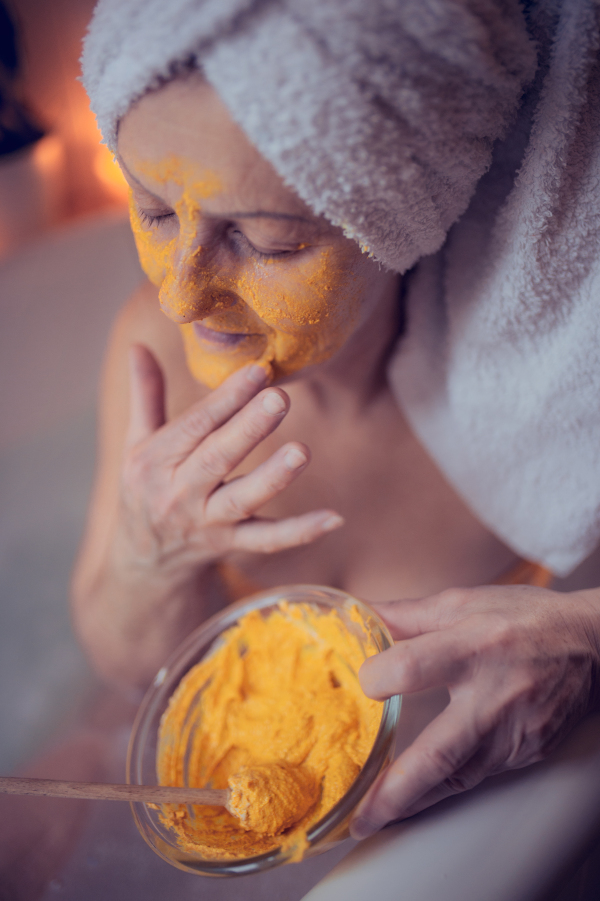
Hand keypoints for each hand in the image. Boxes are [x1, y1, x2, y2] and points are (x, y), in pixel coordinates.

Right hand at [116, 344, 342, 578]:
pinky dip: (300, 532)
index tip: (257, 370)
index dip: (226, 398)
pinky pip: (267, 540)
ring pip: (242, 500)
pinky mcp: (231, 546)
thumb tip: (138, 346)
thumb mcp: (137, 442)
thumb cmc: (146, 487)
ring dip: (273, 477)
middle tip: (279, 398)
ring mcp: (207, 522)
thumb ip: (145, 394)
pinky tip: (334, 517)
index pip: (194, 425)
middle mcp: (179, 493)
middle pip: (217, 459)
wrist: (143, 561)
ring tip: (302, 451)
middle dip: (248, 429)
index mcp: (155, 461)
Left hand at [350, 584, 599, 838]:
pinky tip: (415, 796)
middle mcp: (494, 695)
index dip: (379, 677)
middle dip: (395, 790)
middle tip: (359, 816)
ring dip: (413, 800)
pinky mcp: (527, 753)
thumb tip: (359, 614)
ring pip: (457, 778)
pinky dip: (443, 789)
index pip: (414, 667)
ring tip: (373, 817)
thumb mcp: (464, 602)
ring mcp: (513, 732)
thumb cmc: (524, 619)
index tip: (363, 683)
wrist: (594, 645)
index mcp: (474, 645)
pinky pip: (477, 776)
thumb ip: (407, 614)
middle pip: (439, 752)